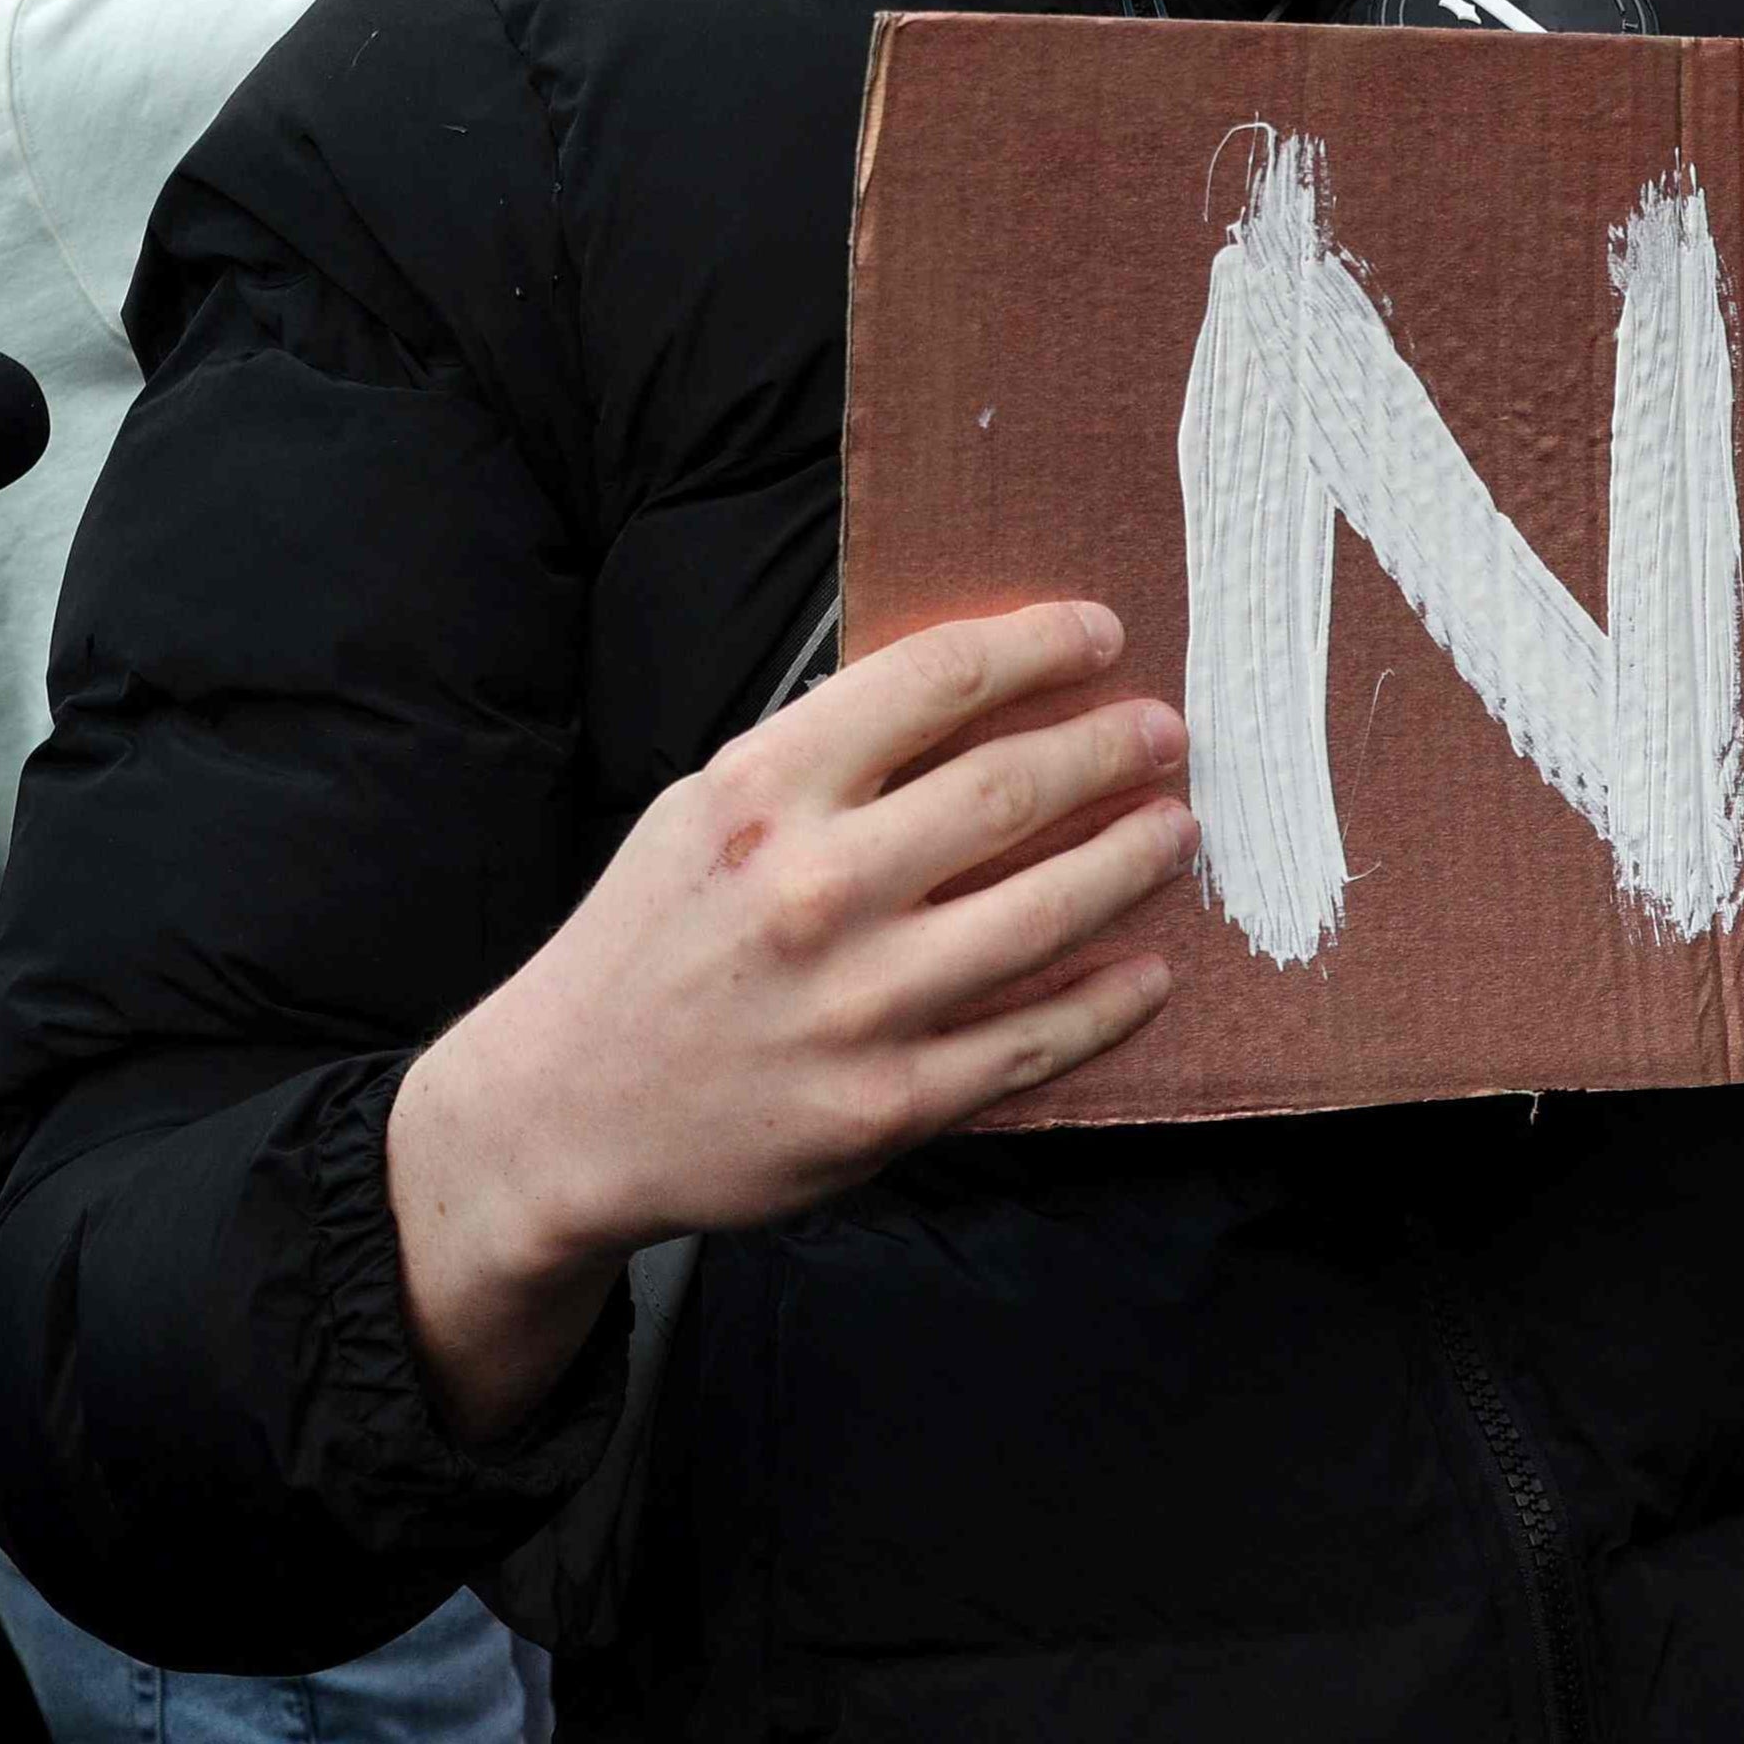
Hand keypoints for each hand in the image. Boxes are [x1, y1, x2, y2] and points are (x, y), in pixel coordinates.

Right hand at [382, 602, 1184, 1432]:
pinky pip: (1035, 1042)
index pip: (936, 681)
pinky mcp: (889, 1104)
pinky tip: (1148, 972)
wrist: (568, 1109)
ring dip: (1134, 860)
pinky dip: (1110, 1003)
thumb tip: (971, 692)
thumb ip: (823, 754)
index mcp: (764, 791)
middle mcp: (817, 887)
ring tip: (1175, 829)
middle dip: (1111, 748)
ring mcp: (859, 1002)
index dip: (1038, 646)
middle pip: (1012, 789)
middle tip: (1163, 733)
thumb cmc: (650, 940)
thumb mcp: (707, 808)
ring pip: (1048, 911)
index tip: (1100, 634)